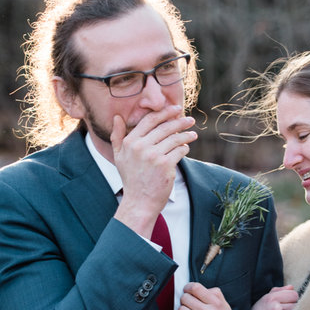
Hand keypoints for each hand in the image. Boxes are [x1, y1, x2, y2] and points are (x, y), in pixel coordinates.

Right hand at [112, 110, 195, 232]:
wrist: (139, 201)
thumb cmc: (131, 178)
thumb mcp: (119, 156)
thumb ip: (117, 136)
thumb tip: (117, 117)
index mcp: (129, 142)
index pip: (149, 120)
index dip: (165, 112)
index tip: (176, 109)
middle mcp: (140, 147)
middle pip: (165, 127)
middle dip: (180, 122)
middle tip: (190, 120)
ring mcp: (153, 156)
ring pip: (175, 138)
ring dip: (186, 135)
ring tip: (193, 135)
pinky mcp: (165, 165)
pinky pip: (180, 150)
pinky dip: (185, 148)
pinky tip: (186, 148)